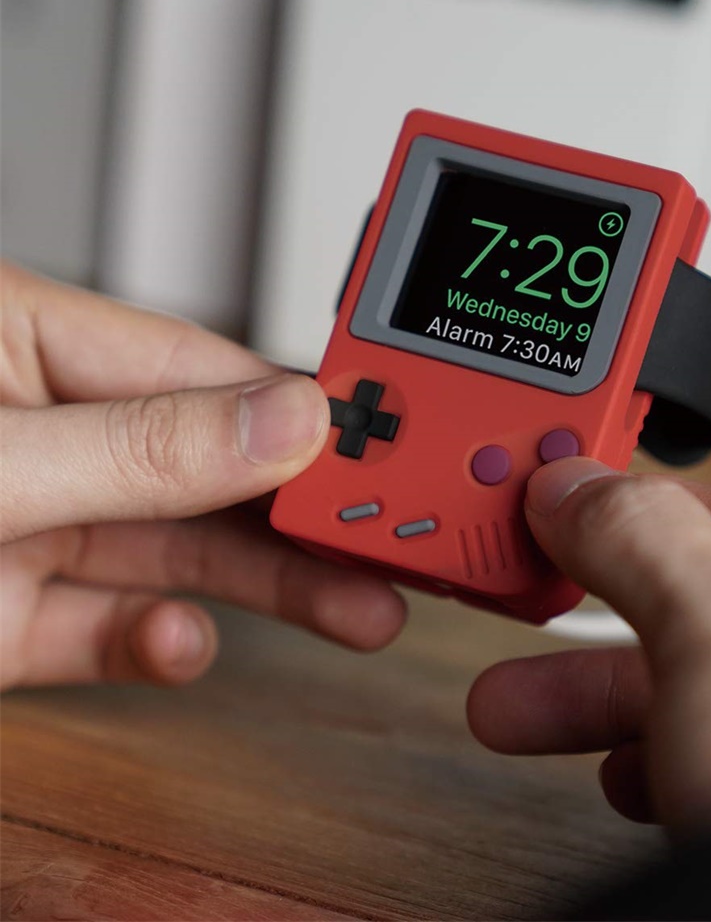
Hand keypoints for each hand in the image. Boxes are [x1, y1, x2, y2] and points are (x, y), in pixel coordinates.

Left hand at [0, 262, 404, 688]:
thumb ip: (139, 449)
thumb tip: (285, 422)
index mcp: (22, 346)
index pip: (203, 373)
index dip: (303, 414)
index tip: (388, 450)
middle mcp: (43, 434)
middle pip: (213, 469)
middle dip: (309, 512)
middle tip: (393, 538)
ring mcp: (33, 528)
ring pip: (182, 551)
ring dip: (274, 586)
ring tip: (359, 609)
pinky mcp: (16, 619)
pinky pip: (113, 630)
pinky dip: (158, 643)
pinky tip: (182, 641)